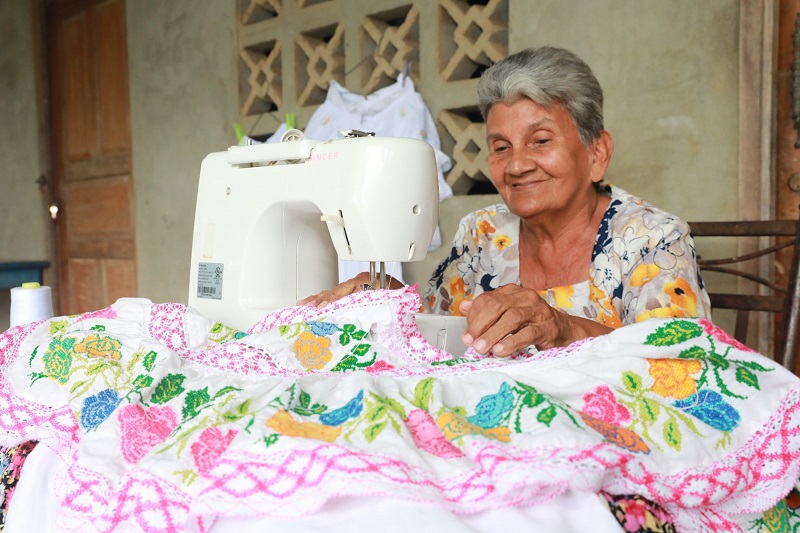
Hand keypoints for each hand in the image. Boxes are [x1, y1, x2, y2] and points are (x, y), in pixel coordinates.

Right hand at [296, 272, 403, 307]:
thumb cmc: (399, 295)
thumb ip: (379, 305)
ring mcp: (353, 288)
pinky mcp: (352, 295)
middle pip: (334, 291)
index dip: (332, 298)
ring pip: (333, 293)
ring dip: (318, 299)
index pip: (344, 290)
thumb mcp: (391, 299)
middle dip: (319, 298)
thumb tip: (368, 313)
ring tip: (303, 304)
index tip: (322, 305)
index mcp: (366, 281)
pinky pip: (336, 297)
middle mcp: (357, 283)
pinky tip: (314, 305)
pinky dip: (324, 300)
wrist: (406, 293)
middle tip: (306, 306)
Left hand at [459, 284, 573, 355]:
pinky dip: (511, 342)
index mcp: (512, 291)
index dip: (473, 317)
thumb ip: (485, 310)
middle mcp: (525, 297)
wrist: (563, 330)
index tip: (467, 335)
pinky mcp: (548, 327)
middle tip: (471, 343)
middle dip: (480, 325)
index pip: (487, 300)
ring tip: (482, 349)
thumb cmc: (530, 322)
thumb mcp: (506, 314)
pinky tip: (500, 350)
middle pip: (497, 306)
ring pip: (512, 318)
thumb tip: (463, 307)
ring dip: (493, 335)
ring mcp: (538, 311)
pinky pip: (528, 333)